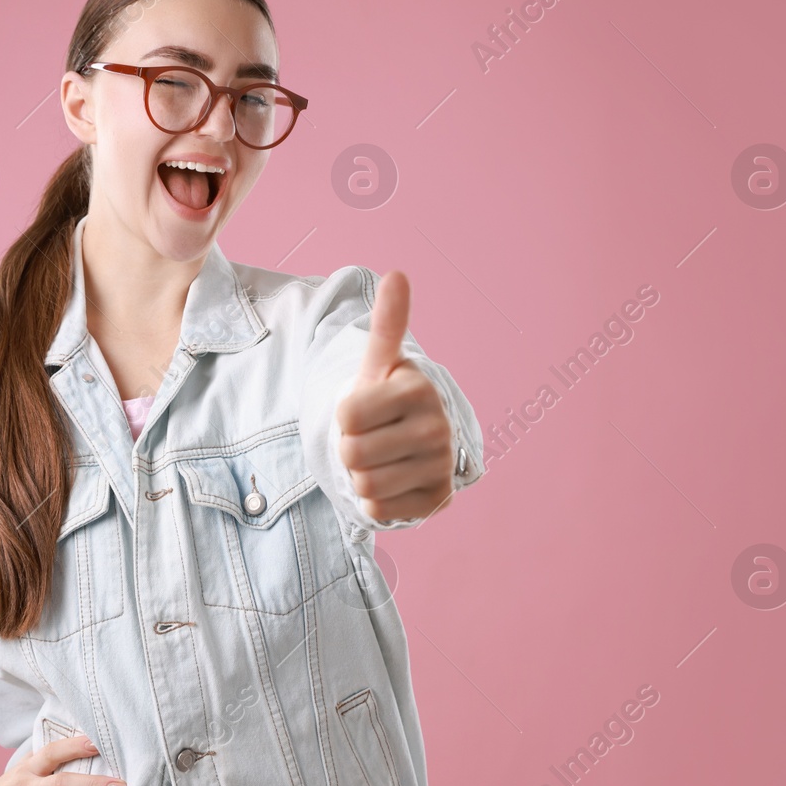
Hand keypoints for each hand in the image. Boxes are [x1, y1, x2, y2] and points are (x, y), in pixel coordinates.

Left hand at [335, 270, 454, 523]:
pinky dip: (376, 501)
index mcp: (418, 388)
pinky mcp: (439, 499)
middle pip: (351, 453)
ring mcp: (441, 466)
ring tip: (381, 458)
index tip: (364, 410)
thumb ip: (386, 324)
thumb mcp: (379, 364)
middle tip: (371, 437)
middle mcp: (437, 427)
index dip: (344, 415)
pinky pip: (379, 510)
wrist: (412, 442)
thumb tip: (397, 274)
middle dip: (349, 448)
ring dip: (360, 476)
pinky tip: (393, 481)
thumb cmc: (386, 399)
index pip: (346, 415)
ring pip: (364, 485)